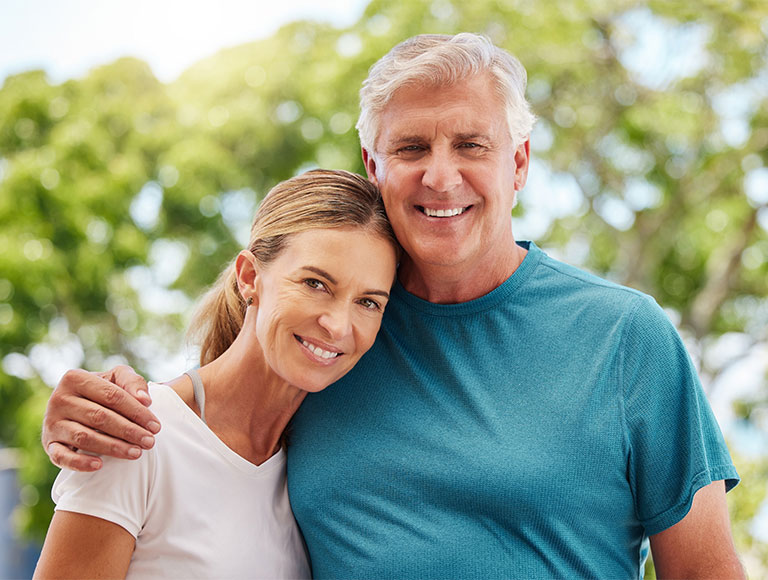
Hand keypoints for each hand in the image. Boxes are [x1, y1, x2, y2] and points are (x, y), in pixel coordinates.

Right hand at [42, 365, 160, 471]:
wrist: (77, 404)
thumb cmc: (102, 390)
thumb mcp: (116, 378)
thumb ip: (132, 382)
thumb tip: (145, 400)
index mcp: (75, 378)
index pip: (112, 396)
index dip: (136, 411)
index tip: (156, 426)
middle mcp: (59, 399)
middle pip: (100, 417)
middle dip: (129, 431)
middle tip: (150, 442)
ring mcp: (51, 422)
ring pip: (84, 437)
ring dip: (112, 447)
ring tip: (136, 453)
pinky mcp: (48, 443)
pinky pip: (61, 457)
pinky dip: (79, 463)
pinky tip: (99, 465)